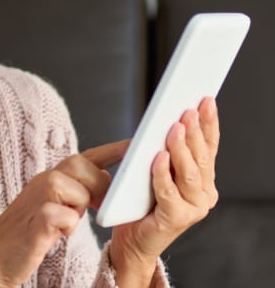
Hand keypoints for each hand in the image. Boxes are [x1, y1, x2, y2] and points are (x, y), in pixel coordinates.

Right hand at [0, 140, 127, 286]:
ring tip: (68, 223)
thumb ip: (73, 194)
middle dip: (98, 185)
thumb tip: (102, 189)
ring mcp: (36, 200)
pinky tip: (58, 234)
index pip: (86, 157)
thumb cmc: (24, 233)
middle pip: (81, 164)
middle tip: (97, 207)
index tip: (134, 145)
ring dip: (79, 207)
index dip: (112, 150)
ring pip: (74, 188)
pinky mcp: (34, 223)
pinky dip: (67, 225)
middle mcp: (43, 182)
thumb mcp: (51, 206)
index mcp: (50, 178)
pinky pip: (61, 215)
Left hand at [110, 97, 219, 285]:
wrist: (132, 240)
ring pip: (189, 173)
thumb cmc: (142, 201)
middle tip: (187, 109)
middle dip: (195, 131)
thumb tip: (168, 120)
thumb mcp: (158, 169)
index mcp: (203, 179)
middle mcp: (204, 194)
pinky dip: (163, 173)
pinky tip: (158, 156)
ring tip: (175, 127)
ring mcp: (193, 209)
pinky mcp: (175, 220)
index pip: (209, 146)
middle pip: (201, 157)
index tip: (206, 100)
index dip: (209, 123)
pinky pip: (168, 192)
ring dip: (182, 148)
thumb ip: (166, 150)